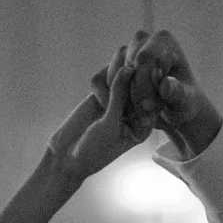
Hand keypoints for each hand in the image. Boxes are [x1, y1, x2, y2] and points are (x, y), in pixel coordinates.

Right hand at [48, 55, 148, 183]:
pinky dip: (104, 78)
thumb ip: (118, 97)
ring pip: (126, 74)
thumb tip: (128, 67)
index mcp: (144, 125)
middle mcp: (135, 111)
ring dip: (117, 75)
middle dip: (135, 77)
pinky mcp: (104, 92)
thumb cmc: (93, 149)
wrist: (68, 154)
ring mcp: (119, 101)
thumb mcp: (109, 125)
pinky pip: (109, 74)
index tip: (152, 73)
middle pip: (142, 84)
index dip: (154, 85)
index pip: (155, 100)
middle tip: (128, 73)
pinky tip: (96, 93)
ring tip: (107, 89)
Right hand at [118, 29, 222, 158]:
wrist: (172, 109)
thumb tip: (165, 83)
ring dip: (124, 102)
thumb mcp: (185, 103)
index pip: (146, 58)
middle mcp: (142, 39)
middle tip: (145, 121)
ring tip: (140, 121)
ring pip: (113, 76)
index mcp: (163, 40)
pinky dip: (111, 101)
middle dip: (135, 97)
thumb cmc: (183, 103)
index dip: (145, 85)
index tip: (150, 110)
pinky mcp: (111, 66)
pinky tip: (128, 117)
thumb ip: (177, 94)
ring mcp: (124, 51)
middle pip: (128, 66)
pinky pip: (101, 82)